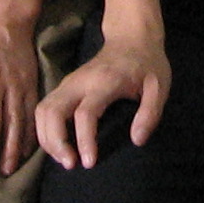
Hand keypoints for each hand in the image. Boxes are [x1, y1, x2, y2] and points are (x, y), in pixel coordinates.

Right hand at [35, 33, 169, 170]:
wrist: (131, 37)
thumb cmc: (147, 64)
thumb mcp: (160, 86)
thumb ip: (150, 113)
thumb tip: (137, 140)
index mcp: (105, 81)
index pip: (85, 113)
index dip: (84, 140)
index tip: (89, 163)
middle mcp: (80, 81)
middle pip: (52, 111)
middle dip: (55, 142)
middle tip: (70, 164)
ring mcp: (69, 82)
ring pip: (43, 110)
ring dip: (47, 138)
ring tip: (64, 159)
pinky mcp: (64, 86)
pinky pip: (45, 109)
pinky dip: (45, 130)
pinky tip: (58, 146)